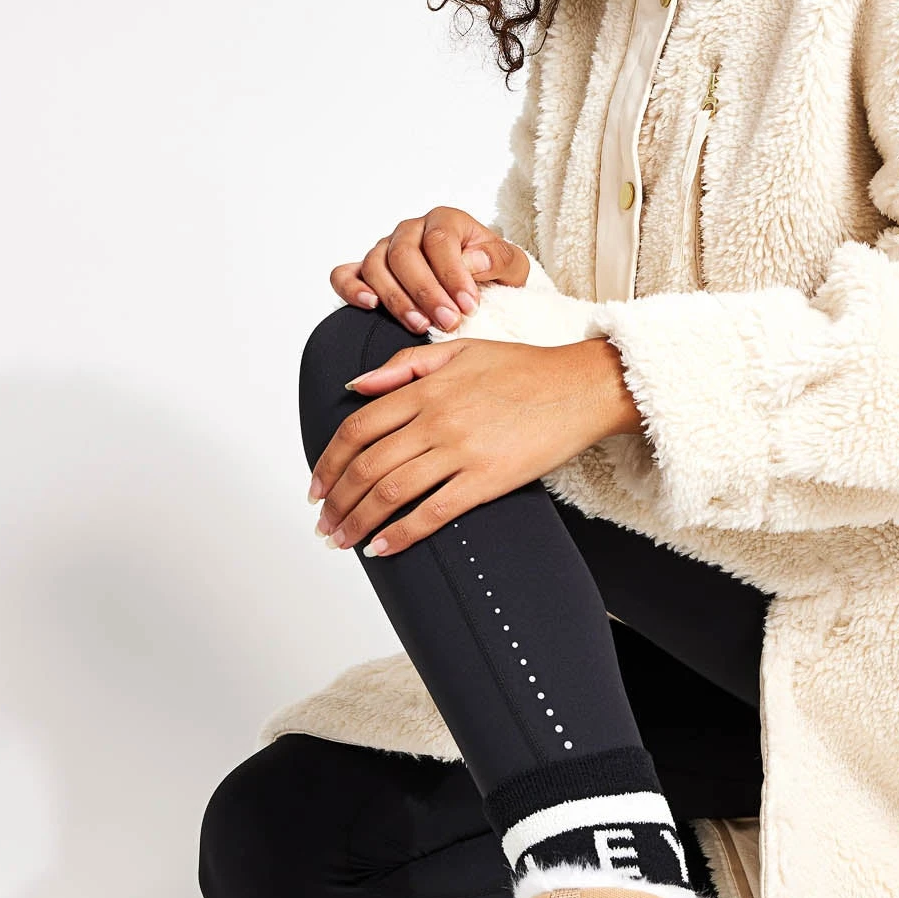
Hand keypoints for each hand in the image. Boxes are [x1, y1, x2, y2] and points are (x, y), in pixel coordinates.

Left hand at [307, 338, 642, 554]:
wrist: (581, 387)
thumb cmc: (525, 369)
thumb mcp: (460, 349)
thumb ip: (403, 365)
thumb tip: (355, 388)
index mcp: (425, 388)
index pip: (357, 428)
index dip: (328, 462)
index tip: (316, 487)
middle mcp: (435, 419)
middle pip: (366, 466)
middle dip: (336, 501)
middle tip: (323, 524)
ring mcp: (461, 451)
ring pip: (391, 492)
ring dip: (358, 522)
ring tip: (343, 541)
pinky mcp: (487, 479)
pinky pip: (433, 513)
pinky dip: (401, 534)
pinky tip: (382, 548)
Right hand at [330, 207, 529, 331]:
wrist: (479, 283)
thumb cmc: (492, 272)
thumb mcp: (512, 265)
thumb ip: (498, 259)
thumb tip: (473, 262)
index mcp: (445, 220)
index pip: (439, 241)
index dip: (452, 274)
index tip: (468, 305)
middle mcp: (411, 230)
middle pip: (404, 254)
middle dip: (426, 292)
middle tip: (447, 322)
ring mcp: (385, 249)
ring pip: (376, 265)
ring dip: (396, 298)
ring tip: (420, 326)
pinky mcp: (366, 271)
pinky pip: (344, 274)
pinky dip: (351, 289)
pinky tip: (370, 305)